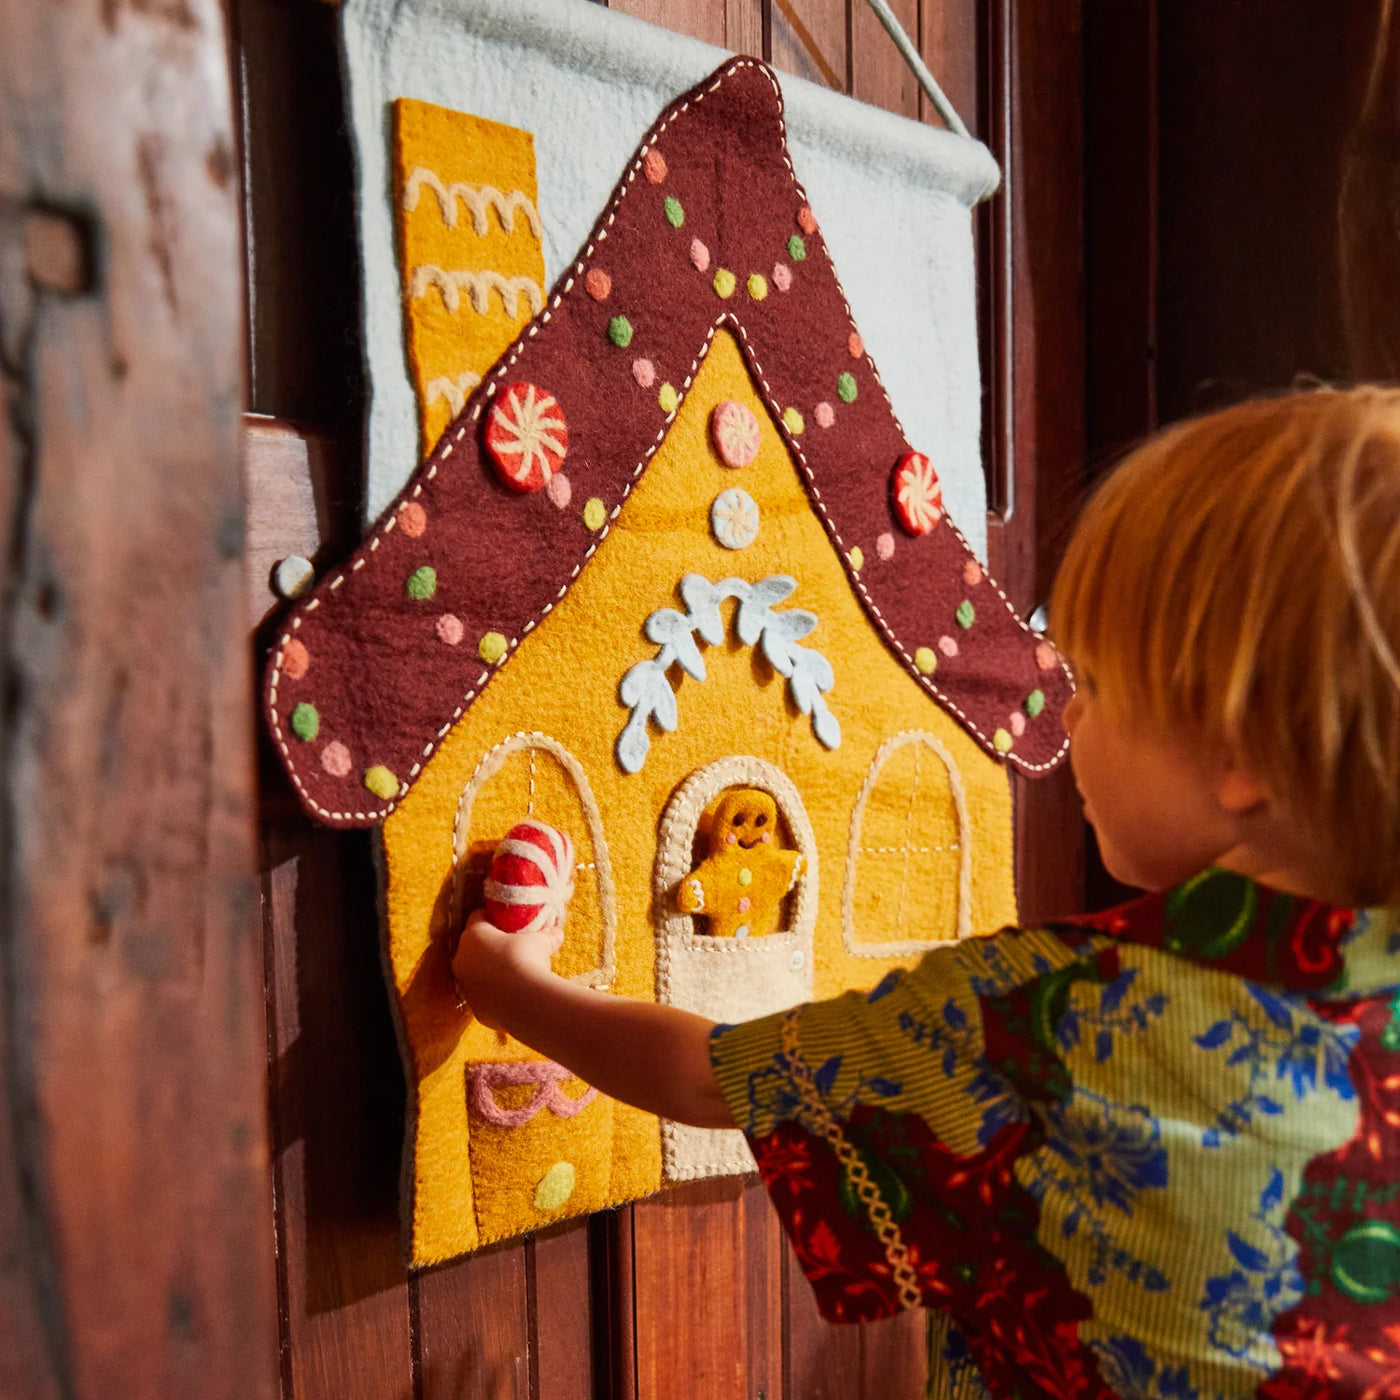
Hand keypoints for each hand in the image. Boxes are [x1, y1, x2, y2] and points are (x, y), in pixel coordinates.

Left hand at [451, 908, 562, 1028]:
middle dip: (489, 946)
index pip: (478, 917)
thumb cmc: (528, 961)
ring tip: (514, 974)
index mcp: (475, 935)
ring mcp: (466, 986)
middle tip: (511, 948)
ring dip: (490, 972)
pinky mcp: (475, 1008)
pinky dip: (494, 995)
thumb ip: (546, 936)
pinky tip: (513, 995)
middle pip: (473, 947)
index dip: (493, 918)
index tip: (508, 923)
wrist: (525, 1002)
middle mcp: (462, 959)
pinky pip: (483, 997)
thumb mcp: (541, 941)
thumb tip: (557, 934)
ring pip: (475, 974)